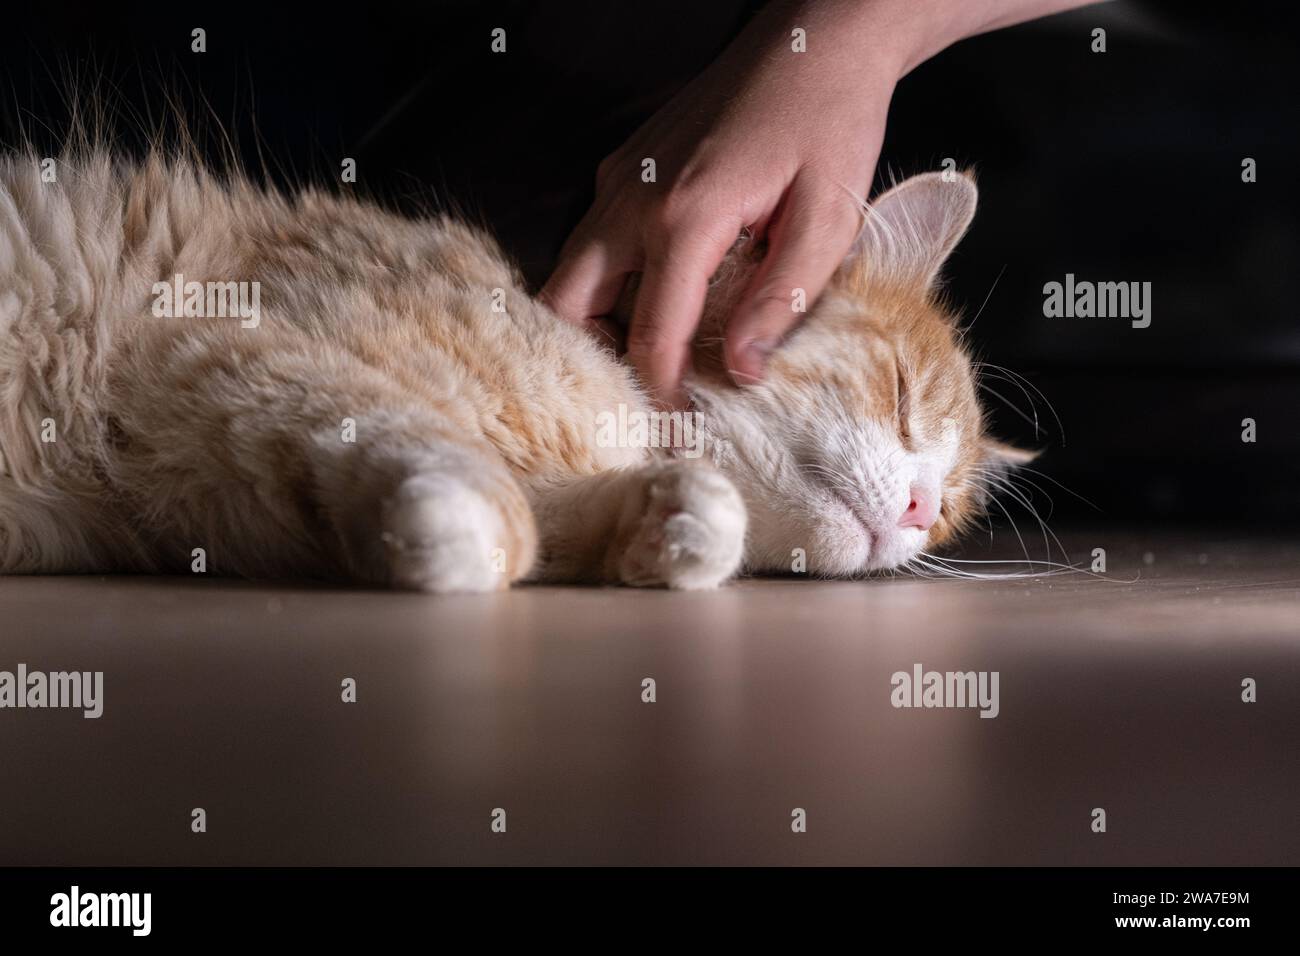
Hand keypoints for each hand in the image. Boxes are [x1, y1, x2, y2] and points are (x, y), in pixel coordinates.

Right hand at [541, 0, 902, 406]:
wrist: (816, 38)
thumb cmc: (831, 122)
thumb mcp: (828, 218)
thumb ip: (782, 301)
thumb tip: (743, 373)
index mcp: (684, 217)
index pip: (650, 336)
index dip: (662, 393)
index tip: (679, 427)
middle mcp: (631, 199)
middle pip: (568, 306)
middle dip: (594, 362)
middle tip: (639, 396)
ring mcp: (618, 179)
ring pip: (570, 274)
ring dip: (594, 323)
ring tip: (644, 360)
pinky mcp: (622, 168)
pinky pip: (593, 242)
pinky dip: (606, 285)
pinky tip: (653, 302)